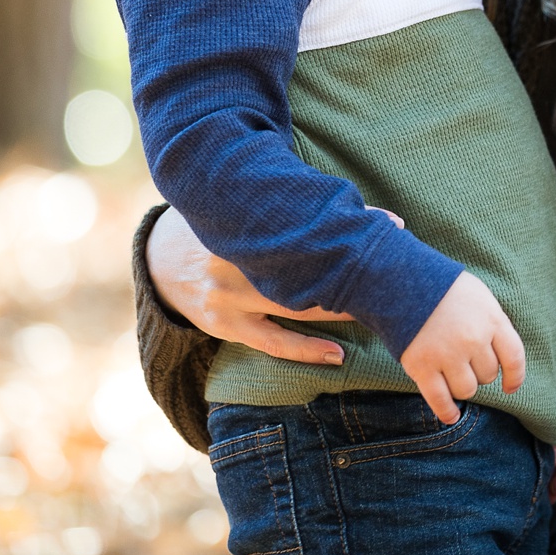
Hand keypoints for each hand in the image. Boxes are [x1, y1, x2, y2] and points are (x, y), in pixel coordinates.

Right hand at [145, 206, 394, 363]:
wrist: (160, 259)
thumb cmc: (220, 225)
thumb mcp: (245, 207)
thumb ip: (285, 202)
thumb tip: (347, 200)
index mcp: (245, 220)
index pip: (307, 219)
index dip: (352, 219)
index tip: (391, 223)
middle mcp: (236, 256)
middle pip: (306, 263)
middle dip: (352, 266)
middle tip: (395, 271)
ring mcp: (229, 294)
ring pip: (295, 303)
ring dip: (339, 308)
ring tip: (378, 312)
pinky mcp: (225, 324)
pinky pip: (272, 341)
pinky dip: (305, 349)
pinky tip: (337, 354)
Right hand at [400, 271, 526, 425]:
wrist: (402, 279)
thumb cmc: (444, 288)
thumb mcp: (479, 297)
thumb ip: (492, 324)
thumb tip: (502, 356)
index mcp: (491, 320)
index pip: (514, 358)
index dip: (515, 377)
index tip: (510, 387)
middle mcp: (473, 340)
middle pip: (487, 375)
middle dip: (479, 372)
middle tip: (464, 359)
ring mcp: (448, 355)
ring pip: (466, 389)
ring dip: (462, 387)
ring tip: (452, 373)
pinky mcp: (422, 367)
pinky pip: (440, 399)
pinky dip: (446, 412)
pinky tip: (451, 416)